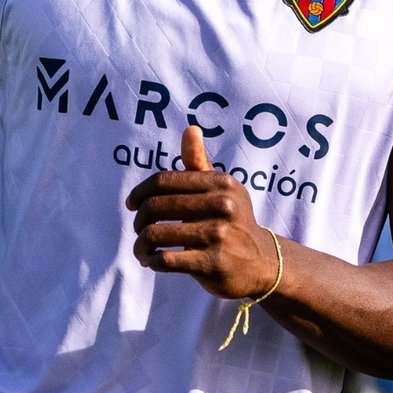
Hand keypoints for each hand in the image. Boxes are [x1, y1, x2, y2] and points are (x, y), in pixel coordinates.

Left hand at [125, 126, 280, 299]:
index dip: (140, 191)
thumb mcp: (221, 189)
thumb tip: (190, 128)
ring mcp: (219, 235)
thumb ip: (199, 162)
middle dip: (139, 220)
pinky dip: (152, 261)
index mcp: (221, 183)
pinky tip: (152, 262)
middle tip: (139, 230)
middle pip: (155, 207)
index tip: (131, 204)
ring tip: (142, 250)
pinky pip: (166, 260)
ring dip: (141, 245)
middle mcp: (222, 205)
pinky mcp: (213, 263)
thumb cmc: (231, 220)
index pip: (164, 181)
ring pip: (155, 235)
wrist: (261, 262)